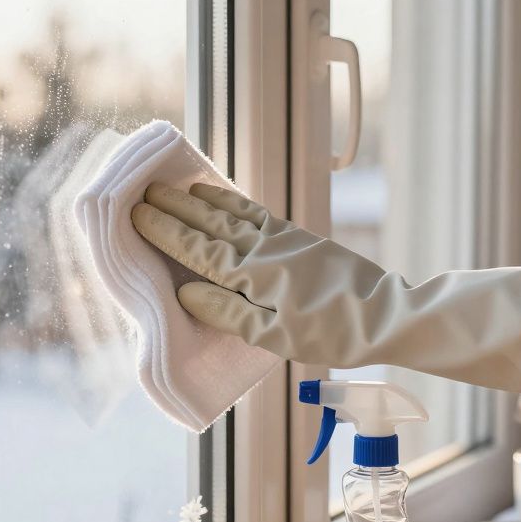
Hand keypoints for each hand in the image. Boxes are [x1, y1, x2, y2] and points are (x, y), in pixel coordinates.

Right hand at [131, 182, 520, 393]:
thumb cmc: (328, 333)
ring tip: (177, 186)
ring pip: (231, 212)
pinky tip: (223, 199)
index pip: (195, 249)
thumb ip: (226, 313)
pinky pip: (255, 213)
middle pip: (208, 223)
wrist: (384, 314)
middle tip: (143, 191)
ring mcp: (282, 239)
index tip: (136, 214)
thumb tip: (186, 294)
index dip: (164, 231)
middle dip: (175, 207)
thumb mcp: (272, 335)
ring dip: (201, 198)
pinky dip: (233, 202)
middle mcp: (262, 249)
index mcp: (250, 275)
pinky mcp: (299, 238)